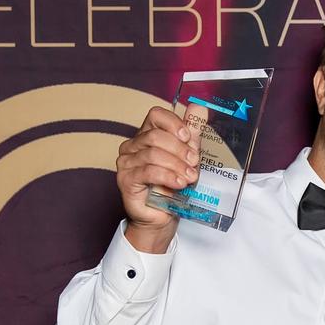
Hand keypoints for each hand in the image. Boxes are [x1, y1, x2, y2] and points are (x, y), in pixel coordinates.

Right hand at [115, 105, 202, 251]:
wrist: (162, 216)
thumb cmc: (173, 185)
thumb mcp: (187, 156)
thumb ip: (191, 132)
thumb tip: (199, 107)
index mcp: (147, 134)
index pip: (156, 115)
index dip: (173, 123)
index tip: (188, 137)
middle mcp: (133, 145)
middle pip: (156, 136)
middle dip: (180, 150)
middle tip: (194, 163)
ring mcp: (126, 162)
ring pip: (153, 154)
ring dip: (176, 165)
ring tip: (190, 177)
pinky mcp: (126, 179)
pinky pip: (148, 171)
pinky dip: (167, 176)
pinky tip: (179, 183)